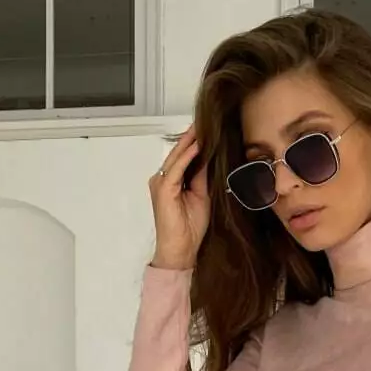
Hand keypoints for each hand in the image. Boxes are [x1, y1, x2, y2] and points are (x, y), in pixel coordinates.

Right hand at [148, 123, 210, 269]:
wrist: (180, 249)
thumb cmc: (190, 228)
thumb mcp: (202, 196)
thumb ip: (202, 177)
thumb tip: (209, 158)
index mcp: (171, 181)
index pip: (184, 158)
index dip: (195, 144)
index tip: (208, 130)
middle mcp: (163, 179)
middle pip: (179, 154)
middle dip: (192, 138)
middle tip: (205, 121)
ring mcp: (161, 182)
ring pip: (177, 157)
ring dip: (190, 142)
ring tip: (203, 127)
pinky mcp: (164, 188)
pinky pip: (177, 168)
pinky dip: (188, 156)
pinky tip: (198, 145)